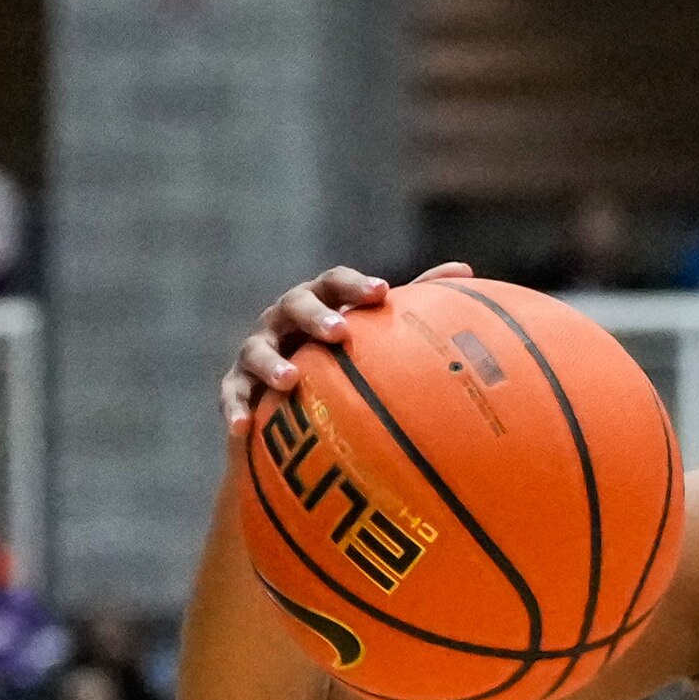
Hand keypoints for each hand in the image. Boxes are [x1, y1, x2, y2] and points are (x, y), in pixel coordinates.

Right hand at [220, 262, 460, 430]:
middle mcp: (285, 320)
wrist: (293, 410)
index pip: (334, 283)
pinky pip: (232, 395)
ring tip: (290, 381)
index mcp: (321, 303)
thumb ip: (414, 303)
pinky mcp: (238, 386)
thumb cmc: (345, 362)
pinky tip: (244, 428)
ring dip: (271, 363)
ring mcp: (257, 350)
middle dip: (315, 315)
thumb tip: (466, 271)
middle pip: (295, 304)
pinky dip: (235, 408)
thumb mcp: (377, 336)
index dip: (355, 286)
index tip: (382, 294)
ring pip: (258, 349)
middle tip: (340, 332)